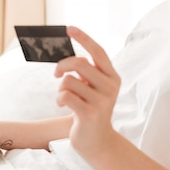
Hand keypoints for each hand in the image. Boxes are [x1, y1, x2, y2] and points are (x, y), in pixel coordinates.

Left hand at [54, 26, 120, 157]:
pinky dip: (59, 99)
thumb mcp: (93, 88)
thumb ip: (86, 72)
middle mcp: (110, 87)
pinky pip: (65, 95)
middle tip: (56, 74)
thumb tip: (66, 55)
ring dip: (60, 87)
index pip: (98, 51)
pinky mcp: (90, 113)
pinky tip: (62, 105)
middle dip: (62, 66)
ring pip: (69, 80)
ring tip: (64, 96)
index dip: (83, 38)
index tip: (68, 28)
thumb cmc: (90, 109)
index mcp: (112, 77)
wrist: (97, 141)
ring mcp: (102, 100)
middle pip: (79, 63)